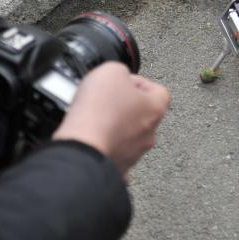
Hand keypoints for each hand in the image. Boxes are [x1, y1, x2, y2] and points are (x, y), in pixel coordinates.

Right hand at [52, 62, 170, 177]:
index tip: (123, 82)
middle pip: (142, 114)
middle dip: (124, 105)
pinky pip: (111, 153)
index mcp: (155, 109)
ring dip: (113, 126)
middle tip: (105, 100)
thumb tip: (118, 78)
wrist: (80, 149)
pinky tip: (89, 138)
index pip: (158, 91)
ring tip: (93, 118)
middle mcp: (149, 134)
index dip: (138, 82)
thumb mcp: (111, 70)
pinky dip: (102, 146)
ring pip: (127, 135)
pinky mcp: (116, 168)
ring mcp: (133, 154)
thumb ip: (121, 70)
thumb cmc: (98, 113)